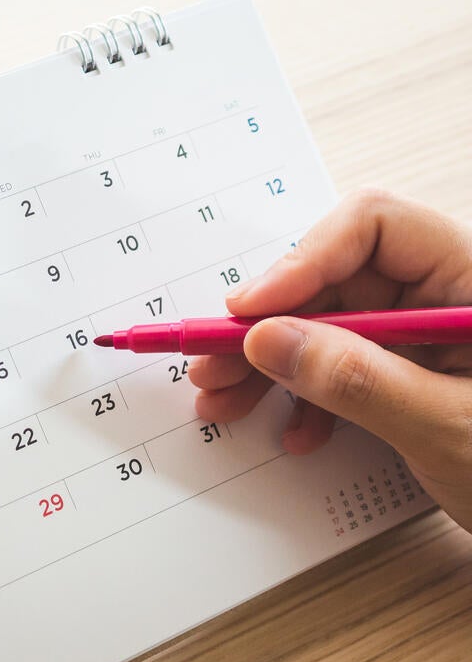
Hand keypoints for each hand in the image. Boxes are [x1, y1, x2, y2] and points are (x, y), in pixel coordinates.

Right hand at [189, 189, 471, 531]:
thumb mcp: (449, 428)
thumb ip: (358, 380)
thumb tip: (268, 340)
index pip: (374, 229)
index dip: (302, 262)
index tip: (247, 312)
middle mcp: (442, 296)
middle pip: (334, 283)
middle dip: (268, 327)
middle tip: (212, 363)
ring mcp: (421, 338)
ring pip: (325, 328)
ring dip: (271, 366)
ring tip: (226, 401)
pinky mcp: (407, 374)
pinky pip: (341, 368)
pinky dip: (307, 399)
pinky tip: (296, 432)